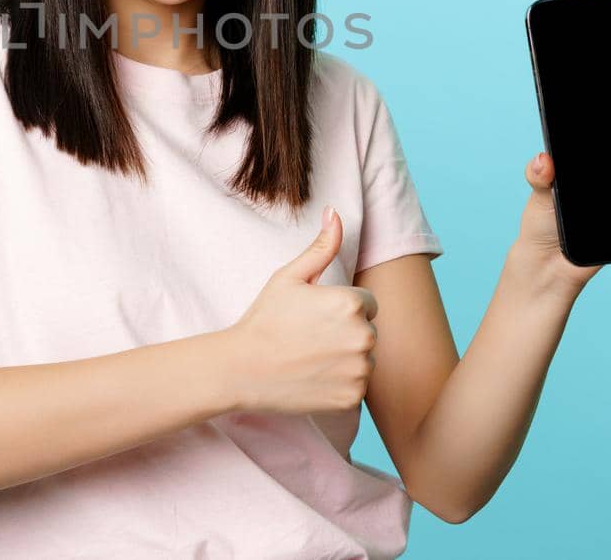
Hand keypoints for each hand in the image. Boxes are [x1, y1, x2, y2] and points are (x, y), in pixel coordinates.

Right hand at [222, 207, 379, 415]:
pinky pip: (356, 387)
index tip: (314, 318)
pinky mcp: (352, 398)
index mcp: (351, 304)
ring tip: (310, 359)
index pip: (366, 304)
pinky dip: (340, 385)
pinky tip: (312, 378)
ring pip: (365, 360)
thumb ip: (321, 247)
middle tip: (309, 339)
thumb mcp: (290, 277)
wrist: (242, 369)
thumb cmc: (264, 319)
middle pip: (368, 332)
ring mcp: (359, 371)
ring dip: (346, 360)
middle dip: (346, 334)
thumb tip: (335, 212)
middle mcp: (363, 337)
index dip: (340, 309)